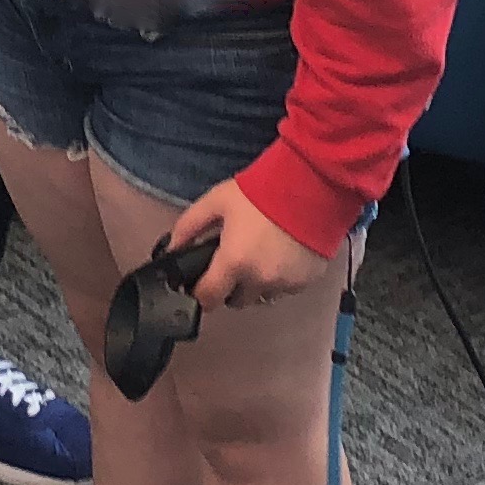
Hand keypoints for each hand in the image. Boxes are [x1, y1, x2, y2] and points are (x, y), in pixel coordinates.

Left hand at [169, 181, 331, 310]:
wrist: (312, 183)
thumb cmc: (265, 190)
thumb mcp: (217, 201)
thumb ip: (190, 226)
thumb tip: (171, 247)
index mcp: (234, 262)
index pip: (208, 298)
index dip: (201, 292)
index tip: (202, 284)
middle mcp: (260, 279)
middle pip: (236, 301)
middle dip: (232, 286)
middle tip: (234, 261)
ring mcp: (286, 283)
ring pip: (263, 296)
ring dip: (258, 283)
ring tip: (261, 253)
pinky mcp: (308, 280)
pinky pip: (287, 287)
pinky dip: (282, 276)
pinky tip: (283, 252)